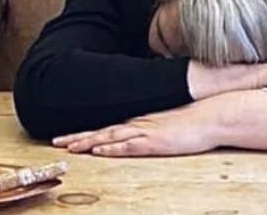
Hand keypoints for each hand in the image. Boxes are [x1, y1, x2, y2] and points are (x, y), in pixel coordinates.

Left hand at [52, 102, 220, 157]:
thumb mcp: (166, 124)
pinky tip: (100, 151)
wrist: (211, 115)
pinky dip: (113, 149)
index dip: (85, 133)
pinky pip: (130, 146)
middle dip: (77, 137)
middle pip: (101, 132)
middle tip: (55, 142)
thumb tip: (143, 134)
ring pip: (110, 138)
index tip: (67, 137)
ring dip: (88, 143)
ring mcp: (145, 132)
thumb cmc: (192, 121)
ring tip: (68, 148)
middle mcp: (137, 125)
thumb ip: (153, 128)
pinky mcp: (156, 141)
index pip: (106, 128)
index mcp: (138, 122)